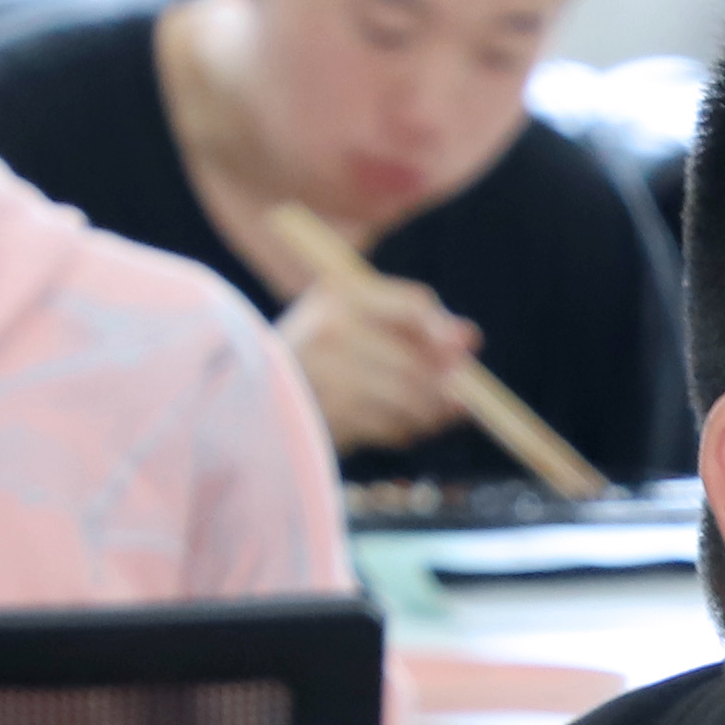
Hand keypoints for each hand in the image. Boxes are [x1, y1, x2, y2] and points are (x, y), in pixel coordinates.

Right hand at [276, 259, 482, 449]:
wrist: (254, 404)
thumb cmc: (314, 364)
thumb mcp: (351, 328)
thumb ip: (408, 327)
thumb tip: (471, 338)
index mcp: (339, 294)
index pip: (415, 305)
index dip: (445, 331)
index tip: (465, 349)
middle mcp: (332, 328)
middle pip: (419, 358)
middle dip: (445, 384)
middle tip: (459, 400)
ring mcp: (328, 372)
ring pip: (410, 395)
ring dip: (430, 411)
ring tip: (428, 416)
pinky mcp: (329, 414)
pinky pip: (391, 425)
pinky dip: (405, 431)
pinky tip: (399, 429)